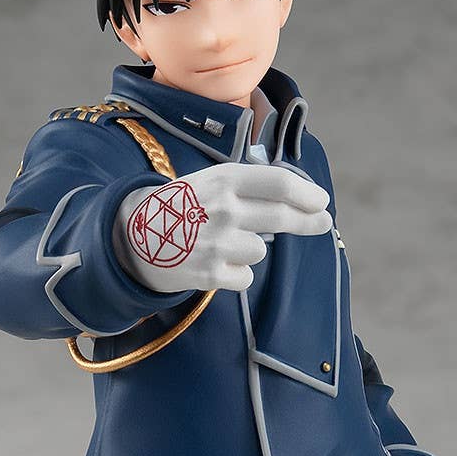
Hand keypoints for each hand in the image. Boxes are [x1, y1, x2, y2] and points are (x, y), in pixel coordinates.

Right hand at [112, 161, 332, 292]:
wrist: (133, 235)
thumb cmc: (182, 205)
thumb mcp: (211, 181)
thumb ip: (251, 186)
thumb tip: (302, 197)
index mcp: (224, 179)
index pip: (279, 183)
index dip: (307, 194)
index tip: (321, 202)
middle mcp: (222, 209)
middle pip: (281, 216)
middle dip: (308, 221)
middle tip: (322, 222)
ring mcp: (217, 243)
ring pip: (260, 250)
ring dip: (251, 248)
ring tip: (223, 242)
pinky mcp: (210, 274)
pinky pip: (245, 275)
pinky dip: (236, 272)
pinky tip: (214, 261)